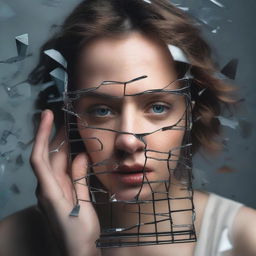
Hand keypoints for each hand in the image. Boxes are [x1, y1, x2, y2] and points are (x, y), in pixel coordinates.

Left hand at [30, 110, 100, 255]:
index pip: (39, 158)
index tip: (47, 116)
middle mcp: (46, 190)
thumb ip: (79, 180)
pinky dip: (68, 160)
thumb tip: (81, 156)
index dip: (41, 135)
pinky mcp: (58, 194)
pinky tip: (76, 154)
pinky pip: (61, 172)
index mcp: (49, 193)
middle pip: (47, 157)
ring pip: (54, 163)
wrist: (77, 255)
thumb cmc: (80, 235)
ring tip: (71, 131)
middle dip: (54, 137)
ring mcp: (51, 192)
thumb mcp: (83, 206)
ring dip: (62, 147)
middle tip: (67, 120)